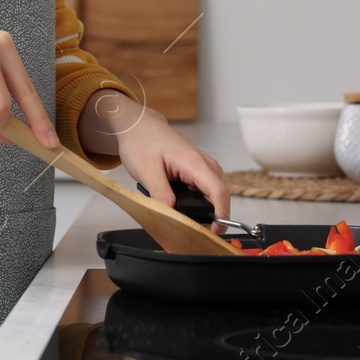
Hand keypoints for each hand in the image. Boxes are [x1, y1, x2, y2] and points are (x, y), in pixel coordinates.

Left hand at [106, 97, 230, 232]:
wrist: (138, 127)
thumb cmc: (142, 142)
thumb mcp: (146, 170)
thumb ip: (159, 191)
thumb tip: (172, 211)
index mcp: (194, 163)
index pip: (219, 191)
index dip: (221, 214)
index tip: (213, 232)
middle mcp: (204, 165)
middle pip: (217, 197)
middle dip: (208, 216)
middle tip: (187, 231)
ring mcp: (202, 168)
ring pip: (210, 196)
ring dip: (199, 210)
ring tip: (178, 217)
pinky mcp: (196, 172)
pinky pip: (202, 192)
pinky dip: (193, 203)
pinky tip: (177, 207)